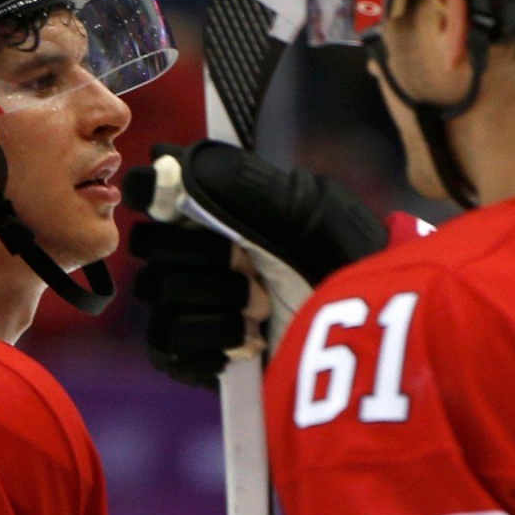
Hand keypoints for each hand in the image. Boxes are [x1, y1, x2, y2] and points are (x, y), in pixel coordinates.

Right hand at [124, 140, 386, 388]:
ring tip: (263, 310)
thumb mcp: (305, 208)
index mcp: (215, 207)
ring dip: (218, 302)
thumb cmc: (341, 263)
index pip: (149, 189)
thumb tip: (169, 158)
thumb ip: (239, 180)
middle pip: (151, 245)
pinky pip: (167, 345)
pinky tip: (248, 341)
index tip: (173, 201)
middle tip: (254, 267)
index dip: (152, 192)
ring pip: (159, 295)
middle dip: (206, 257)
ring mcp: (185, 305)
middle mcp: (192, 253)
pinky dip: (213, 340)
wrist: (365, 334)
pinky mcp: (186, 356)